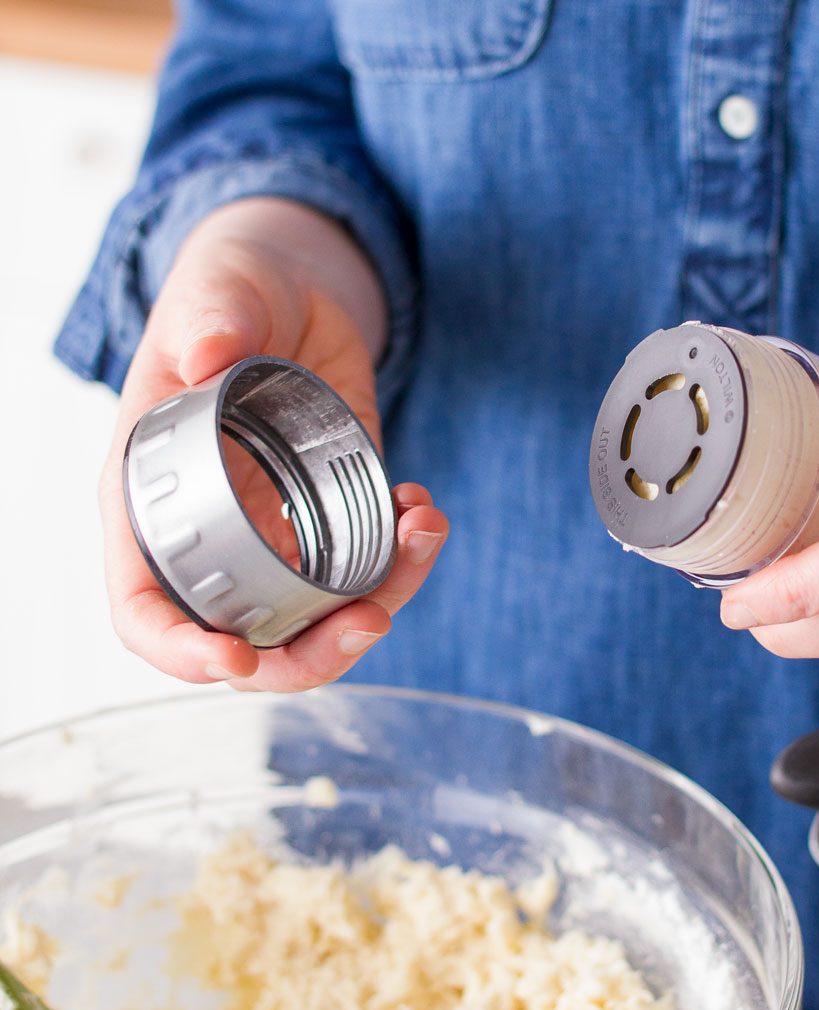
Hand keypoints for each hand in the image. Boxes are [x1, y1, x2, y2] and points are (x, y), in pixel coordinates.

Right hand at [101, 198, 447, 690]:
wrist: (297, 293)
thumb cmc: (234, 291)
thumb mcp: (217, 290)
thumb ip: (210, 317)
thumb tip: (207, 355)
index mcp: (152, 500)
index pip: (146, 606)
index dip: (181, 650)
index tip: (235, 660)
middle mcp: (214, 536)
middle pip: (248, 643)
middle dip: (312, 652)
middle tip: (372, 617)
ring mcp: (278, 538)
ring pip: (321, 618)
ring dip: (384, 596)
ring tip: (423, 527)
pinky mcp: (334, 524)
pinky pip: (368, 572)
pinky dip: (407, 559)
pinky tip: (422, 507)